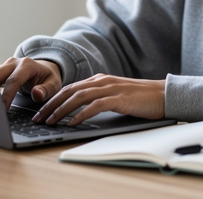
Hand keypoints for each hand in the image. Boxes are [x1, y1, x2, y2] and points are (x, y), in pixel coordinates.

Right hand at [0, 57, 61, 109]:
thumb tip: (36, 94)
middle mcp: (14, 63)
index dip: (7, 95)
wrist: (45, 68)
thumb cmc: (49, 78)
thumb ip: (46, 90)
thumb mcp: (54, 84)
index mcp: (27, 65)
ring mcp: (6, 65)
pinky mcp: (1, 70)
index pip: (13, 81)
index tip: (3, 109)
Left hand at [33, 74, 165, 126]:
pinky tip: (72, 123)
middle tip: (38, 117)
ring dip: (61, 110)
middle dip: (51, 104)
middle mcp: (102, 81)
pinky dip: (81, 114)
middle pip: (69, 91)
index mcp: (100, 80)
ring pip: (78, 97)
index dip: (53, 99)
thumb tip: (80, 111)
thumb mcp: (116, 95)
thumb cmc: (141, 98)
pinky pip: (95, 106)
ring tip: (50, 121)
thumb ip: (99, 98)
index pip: (70, 88)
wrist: (164, 95)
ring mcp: (110, 88)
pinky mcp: (119, 99)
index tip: (41, 111)